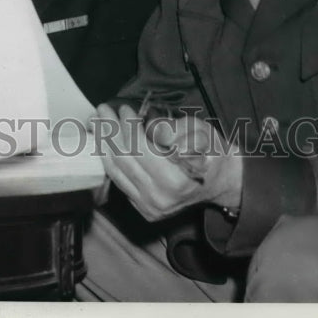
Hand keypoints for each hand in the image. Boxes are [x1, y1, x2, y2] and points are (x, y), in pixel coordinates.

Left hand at [93, 104, 242, 221]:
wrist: (220, 182)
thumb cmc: (212, 152)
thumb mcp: (201, 132)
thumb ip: (174, 130)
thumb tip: (149, 128)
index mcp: (175, 180)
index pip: (140, 149)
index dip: (128, 126)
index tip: (124, 108)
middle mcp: (159, 198)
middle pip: (124, 159)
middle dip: (110, 131)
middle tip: (102, 109)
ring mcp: (149, 207)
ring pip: (116, 171)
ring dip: (103, 143)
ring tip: (96, 121)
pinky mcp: (143, 209)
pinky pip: (119, 181)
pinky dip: (108, 159)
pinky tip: (104, 141)